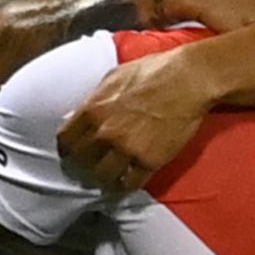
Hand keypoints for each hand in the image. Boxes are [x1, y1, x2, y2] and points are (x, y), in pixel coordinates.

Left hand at [57, 50, 207, 192]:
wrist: (188, 79)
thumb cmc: (153, 71)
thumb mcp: (113, 77)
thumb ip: (93, 99)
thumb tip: (74, 115)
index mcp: (93, 109)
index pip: (65, 140)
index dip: (67, 149)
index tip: (72, 152)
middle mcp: (105, 132)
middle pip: (81, 161)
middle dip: (83, 164)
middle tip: (90, 164)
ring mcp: (127, 149)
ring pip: (103, 177)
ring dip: (104, 177)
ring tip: (109, 175)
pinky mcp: (149, 161)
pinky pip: (130, 184)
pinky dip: (127, 184)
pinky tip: (129, 179)